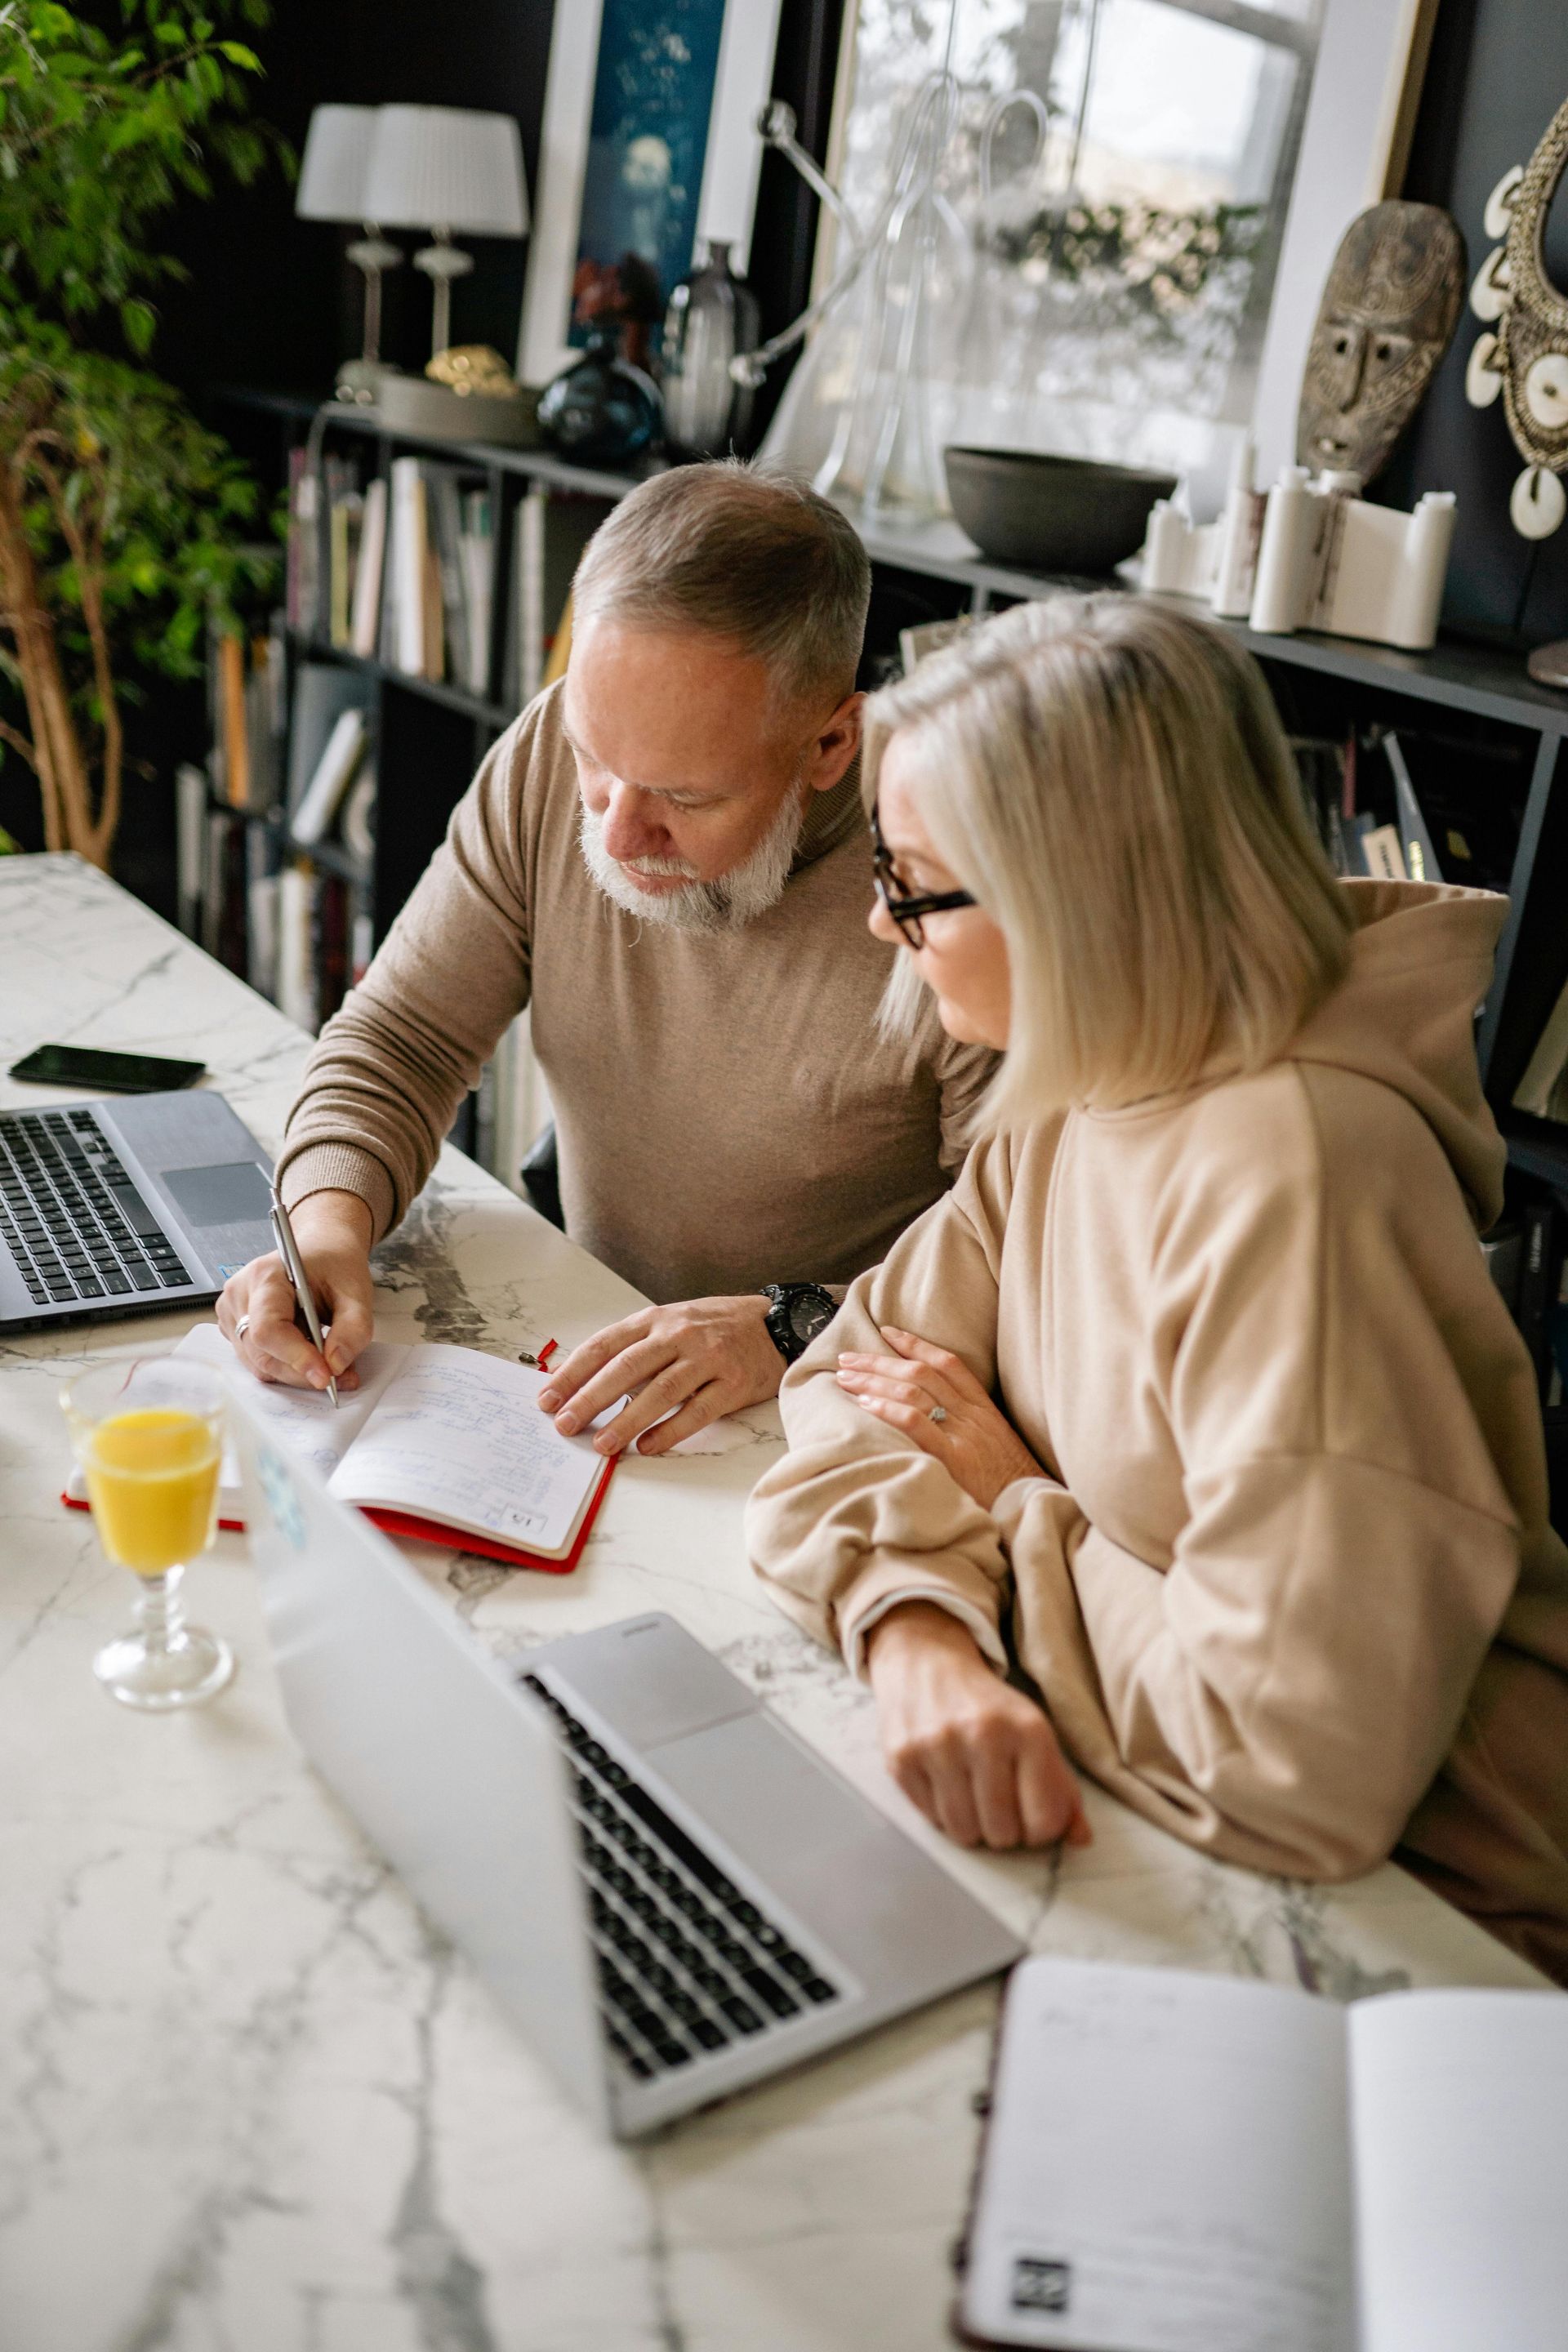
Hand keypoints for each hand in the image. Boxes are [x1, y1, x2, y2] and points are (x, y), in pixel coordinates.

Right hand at [216, 1189, 374, 1391]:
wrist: (321, 1250)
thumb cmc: (333, 1264)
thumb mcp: (357, 1291)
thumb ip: (353, 1328)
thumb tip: (335, 1365)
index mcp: (266, 1275)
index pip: (269, 1329)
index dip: (296, 1358)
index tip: (326, 1376)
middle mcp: (240, 1293)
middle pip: (262, 1353)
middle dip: (302, 1372)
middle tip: (340, 1377)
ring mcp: (232, 1311)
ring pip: (259, 1363)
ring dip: (296, 1372)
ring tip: (329, 1362)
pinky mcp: (234, 1327)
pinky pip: (257, 1360)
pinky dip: (286, 1366)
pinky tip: (308, 1352)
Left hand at [538, 1294, 782, 1456]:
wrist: (777, 1325)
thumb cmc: (714, 1328)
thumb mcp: (671, 1324)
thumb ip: (634, 1348)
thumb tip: (583, 1383)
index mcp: (656, 1319)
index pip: (605, 1344)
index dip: (573, 1372)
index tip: (547, 1398)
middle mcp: (680, 1334)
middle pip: (627, 1367)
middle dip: (591, 1397)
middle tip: (565, 1424)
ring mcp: (708, 1358)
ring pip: (661, 1391)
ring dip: (628, 1420)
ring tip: (602, 1444)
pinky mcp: (734, 1383)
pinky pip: (698, 1411)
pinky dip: (670, 1431)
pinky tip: (647, 1447)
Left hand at [835, 1327, 1041, 1511]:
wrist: (1032, 1509)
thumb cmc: (1011, 1485)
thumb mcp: (995, 1446)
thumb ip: (967, 1428)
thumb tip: (931, 1415)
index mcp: (984, 1409)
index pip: (947, 1364)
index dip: (915, 1344)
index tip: (886, 1333)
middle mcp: (973, 1416)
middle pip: (921, 1373)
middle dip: (880, 1361)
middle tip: (848, 1358)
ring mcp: (964, 1436)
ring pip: (914, 1392)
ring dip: (874, 1382)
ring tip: (846, 1379)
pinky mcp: (954, 1460)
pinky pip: (917, 1424)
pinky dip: (888, 1410)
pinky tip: (865, 1405)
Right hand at [866, 1602, 1090, 1850]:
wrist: (926, 1661)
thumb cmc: (986, 1706)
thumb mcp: (1033, 1731)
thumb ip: (1061, 1786)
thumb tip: (1080, 1838)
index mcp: (1028, 1730)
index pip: (1044, 1819)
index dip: (1041, 1831)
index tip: (1033, 1818)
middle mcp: (983, 1735)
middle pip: (1002, 1832)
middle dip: (1004, 1831)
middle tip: (1000, 1808)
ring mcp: (938, 1747)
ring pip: (964, 1832)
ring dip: (971, 1827)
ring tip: (973, 1798)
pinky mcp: (902, 1758)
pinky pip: (931, 1819)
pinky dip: (942, 1813)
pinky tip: (946, 1785)